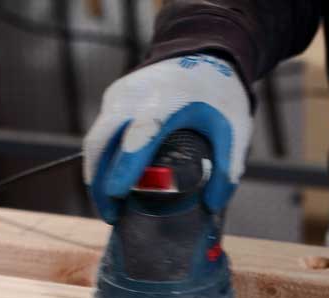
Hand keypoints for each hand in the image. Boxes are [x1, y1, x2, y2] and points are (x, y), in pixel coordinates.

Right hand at [83, 54, 253, 222]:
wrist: (201, 49)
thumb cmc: (218, 93)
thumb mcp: (234, 128)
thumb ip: (227, 168)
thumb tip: (212, 206)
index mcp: (165, 105)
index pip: (137, 139)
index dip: (124, 169)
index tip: (115, 196)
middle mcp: (133, 98)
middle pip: (101, 144)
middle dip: (99, 184)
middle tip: (112, 216)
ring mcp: (118, 96)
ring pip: (95, 141)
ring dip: (96, 175)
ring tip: (111, 207)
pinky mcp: (113, 97)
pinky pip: (101, 132)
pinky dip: (102, 159)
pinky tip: (113, 180)